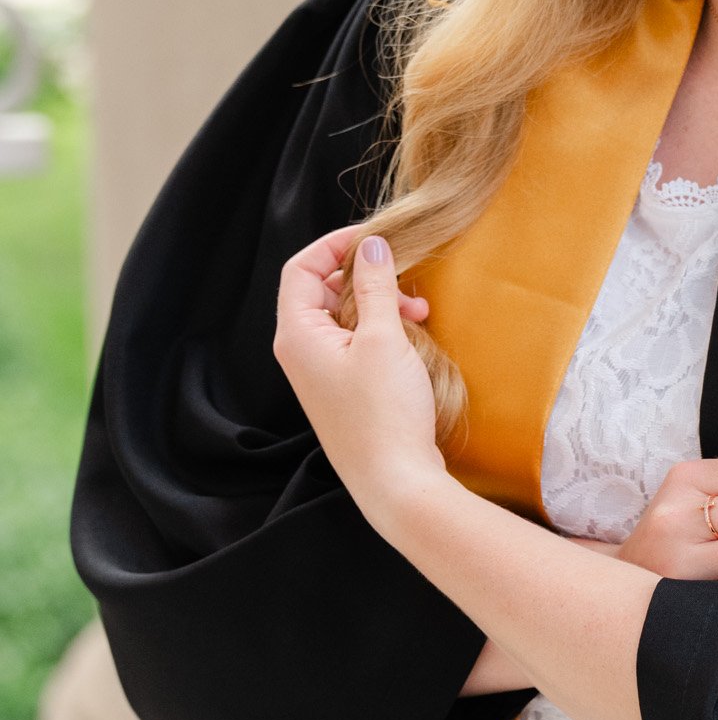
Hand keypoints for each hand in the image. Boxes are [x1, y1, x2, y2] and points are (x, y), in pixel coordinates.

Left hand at [274, 225, 445, 530]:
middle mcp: (300, 351)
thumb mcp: (383, 337)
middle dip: (365, 277)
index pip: (301, 268)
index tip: (375, 238)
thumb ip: (374, 286)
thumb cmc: (384, 412)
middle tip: (404, 280)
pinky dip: (381, 328)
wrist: (395, 481)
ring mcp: (320, 372)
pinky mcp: (341, 388)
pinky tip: (413, 335)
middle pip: (321, 289)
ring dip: (379, 303)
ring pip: (343, 315)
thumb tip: (371, 246)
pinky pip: (354, 340)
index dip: (334, 245)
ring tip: (418, 312)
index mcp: (297, 334)